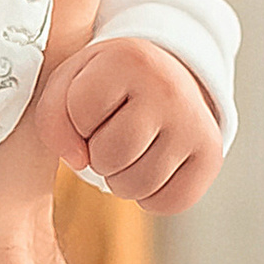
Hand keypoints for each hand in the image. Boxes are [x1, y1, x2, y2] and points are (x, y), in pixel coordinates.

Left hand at [56, 37, 223, 214]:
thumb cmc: (108, 87)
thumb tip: (78, 161)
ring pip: (137, 186)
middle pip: (109, 155)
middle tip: (112, 134)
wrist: (166, 81)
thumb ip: (53, 119)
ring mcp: (195, 124)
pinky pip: (168, 203)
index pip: (80, 112)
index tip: (94, 106)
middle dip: (99, 155)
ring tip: (131, 150)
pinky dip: (151, 197)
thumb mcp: (71, 84)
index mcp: (129, 59)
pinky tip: (152, 166)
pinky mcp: (211, 156)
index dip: (77, 121)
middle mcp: (168, 89)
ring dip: (121, 178)